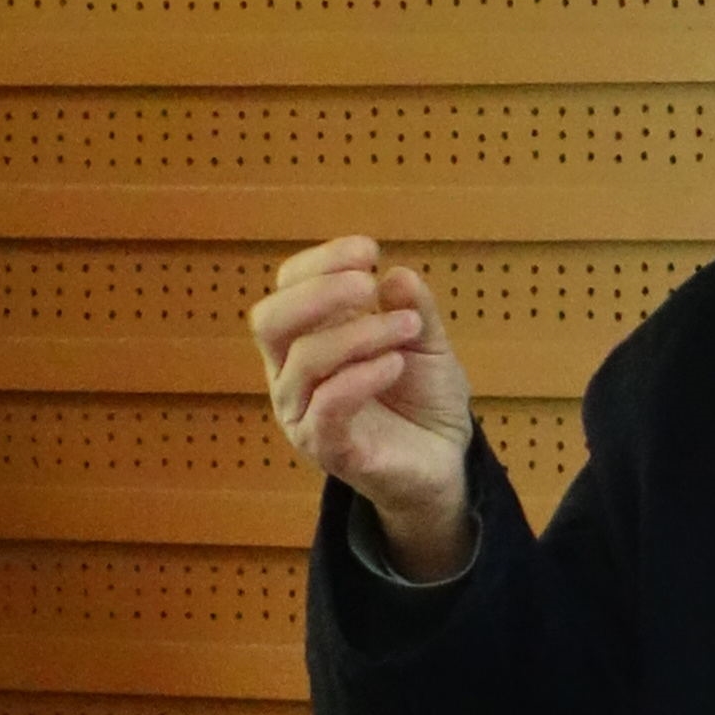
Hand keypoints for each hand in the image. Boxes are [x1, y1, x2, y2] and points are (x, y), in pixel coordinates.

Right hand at [250, 237, 478, 576]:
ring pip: (304, 360)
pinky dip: (361, 377)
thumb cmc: (423, 397)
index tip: (369, 252)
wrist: (444, 462)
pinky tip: (396, 365)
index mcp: (306, 339)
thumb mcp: (426, 342)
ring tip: (408, 329)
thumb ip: (412, 307)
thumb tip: (394, 275)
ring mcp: (303, 414)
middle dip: (319, 292)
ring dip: (359, 333)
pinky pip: (326, 407)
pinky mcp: (328, 449)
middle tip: (368, 284)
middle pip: (269, 320)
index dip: (321, 262)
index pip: (287, 288)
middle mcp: (292, 375)